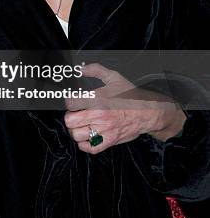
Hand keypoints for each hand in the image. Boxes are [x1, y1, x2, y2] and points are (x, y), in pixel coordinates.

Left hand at [64, 63, 186, 153]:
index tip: (74, 102)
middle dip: (70, 116)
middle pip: (70, 121)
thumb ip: (96, 70)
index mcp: (98, 99)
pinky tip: (87, 136)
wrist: (147, 111)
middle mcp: (99, 116)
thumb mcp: (113, 77)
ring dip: (76, 129)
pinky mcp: (109, 141)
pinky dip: (84, 144)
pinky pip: (89, 148)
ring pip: (76, 135)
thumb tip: (81, 69)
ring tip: (82, 124)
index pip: (71, 103)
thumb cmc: (130, 96)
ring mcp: (104, 130)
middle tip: (76, 114)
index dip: (70, 102)